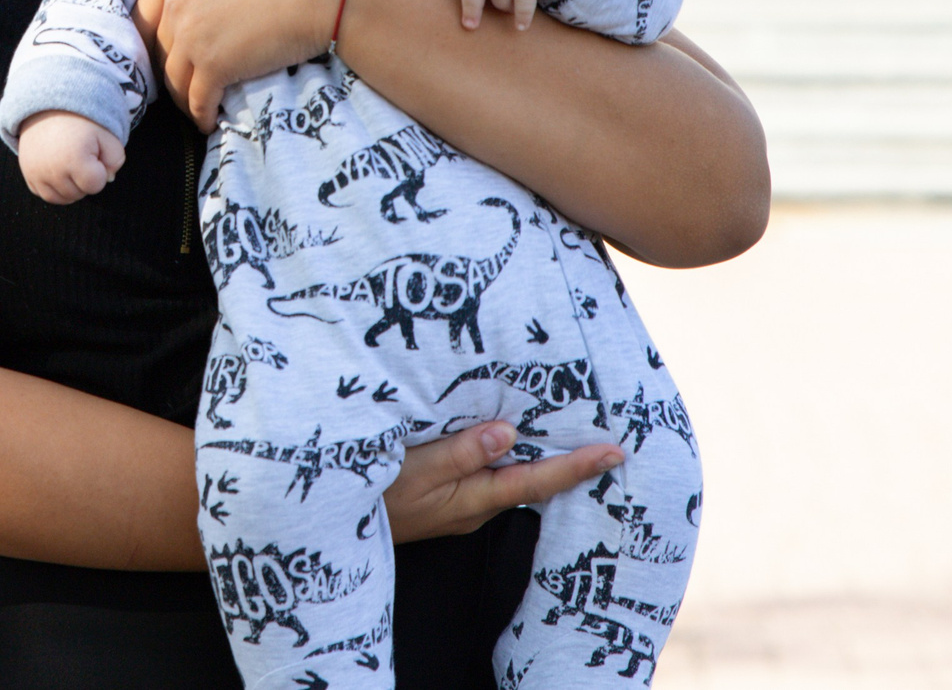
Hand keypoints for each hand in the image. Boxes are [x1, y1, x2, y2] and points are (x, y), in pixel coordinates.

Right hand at [16, 111, 126, 201]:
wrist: (49, 106)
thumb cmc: (81, 120)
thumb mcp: (107, 134)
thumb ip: (116, 159)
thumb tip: (107, 179)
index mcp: (74, 159)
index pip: (96, 185)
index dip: (100, 170)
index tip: (94, 153)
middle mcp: (52, 170)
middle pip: (79, 194)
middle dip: (85, 179)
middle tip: (82, 155)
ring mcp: (37, 174)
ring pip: (62, 199)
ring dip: (72, 187)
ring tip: (72, 165)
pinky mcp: (28, 174)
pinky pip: (44, 194)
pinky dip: (54, 188)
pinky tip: (59, 170)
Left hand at [138, 0, 357, 126]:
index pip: (147, 11)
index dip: (153, 33)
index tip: (166, 48)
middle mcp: (178, 4)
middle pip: (158, 48)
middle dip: (167, 67)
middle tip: (181, 81)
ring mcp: (194, 37)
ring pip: (174, 79)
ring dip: (181, 96)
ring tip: (196, 105)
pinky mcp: (216, 67)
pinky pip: (197, 100)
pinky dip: (200, 114)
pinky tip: (209, 120)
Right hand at [385, 420, 624, 542]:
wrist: (337, 522)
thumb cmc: (374, 493)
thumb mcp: (414, 469)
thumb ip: (460, 452)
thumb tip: (508, 434)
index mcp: (473, 498)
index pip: (535, 481)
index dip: (576, 467)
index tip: (614, 452)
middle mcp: (476, 504)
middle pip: (532, 480)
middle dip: (569, 460)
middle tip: (609, 437)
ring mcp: (462, 503)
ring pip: (510, 475)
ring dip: (539, 455)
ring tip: (571, 429)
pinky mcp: (447, 495)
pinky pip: (488, 473)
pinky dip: (508, 455)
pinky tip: (512, 437)